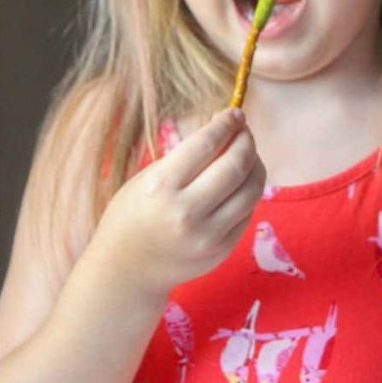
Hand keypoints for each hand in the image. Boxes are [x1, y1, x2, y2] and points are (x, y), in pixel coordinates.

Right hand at [101, 108, 265, 311]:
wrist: (126, 269)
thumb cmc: (133, 215)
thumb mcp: (148, 178)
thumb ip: (186, 158)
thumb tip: (225, 130)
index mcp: (162, 186)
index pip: (207, 144)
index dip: (226, 123)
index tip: (235, 113)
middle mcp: (186, 212)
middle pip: (236, 165)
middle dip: (246, 142)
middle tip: (244, 133)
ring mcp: (207, 235)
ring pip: (251, 190)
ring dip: (256, 166)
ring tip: (248, 156)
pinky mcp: (221, 250)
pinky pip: (247, 213)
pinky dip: (248, 192)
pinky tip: (240, 183)